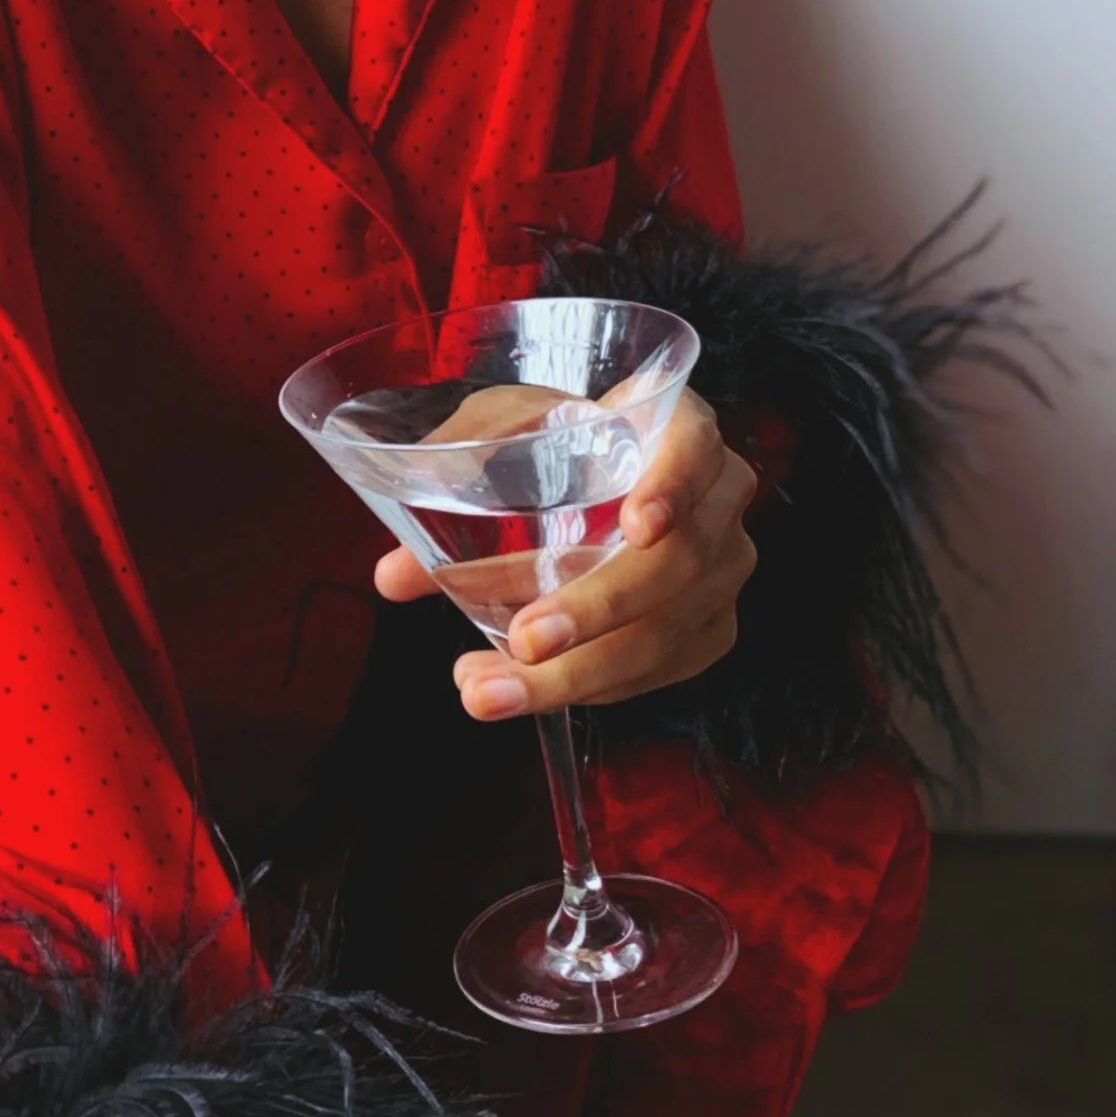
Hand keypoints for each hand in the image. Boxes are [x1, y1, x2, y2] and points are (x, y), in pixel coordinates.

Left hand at [371, 388, 756, 723]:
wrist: (597, 472)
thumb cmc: (552, 440)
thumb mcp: (503, 431)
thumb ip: (451, 481)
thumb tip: (392, 577)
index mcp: (677, 426)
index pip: (695, 447)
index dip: (673, 486)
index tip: (636, 526)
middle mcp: (718, 499)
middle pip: (678, 563)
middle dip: (595, 611)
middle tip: (521, 643)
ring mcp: (723, 569)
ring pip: (663, 635)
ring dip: (571, 674)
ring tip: (484, 690)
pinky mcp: (708, 628)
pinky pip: (655, 673)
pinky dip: (585, 688)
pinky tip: (518, 690)